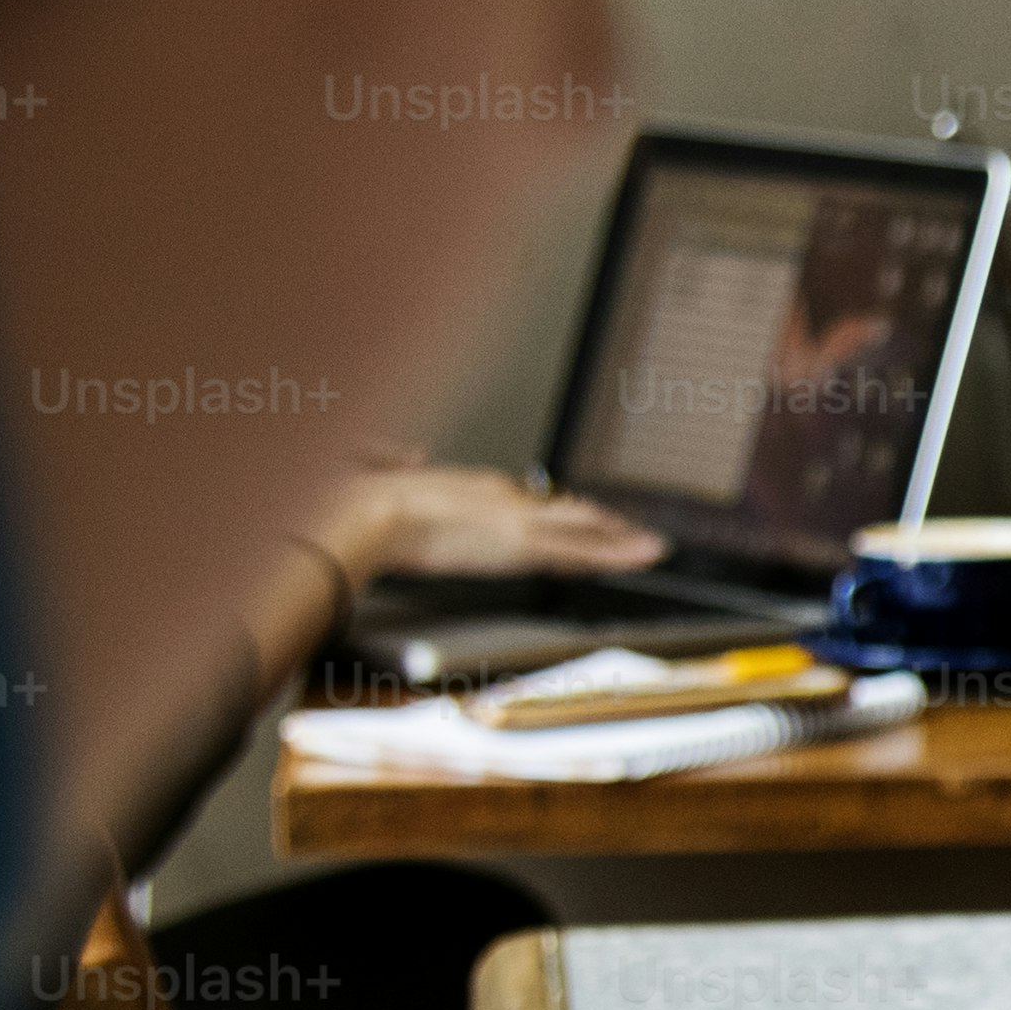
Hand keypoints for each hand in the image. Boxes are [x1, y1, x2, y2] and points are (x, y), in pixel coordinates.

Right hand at [319, 461, 663, 583]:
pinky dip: (616, 552)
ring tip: (653, 544)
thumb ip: (391, 458)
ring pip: (582, 529)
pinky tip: (643, 555)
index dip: (550, 511)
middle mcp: (500, 497)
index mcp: (468, 484)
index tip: (572, 515)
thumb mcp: (372, 468)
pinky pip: (581, 551)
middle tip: (630, 529)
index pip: (522, 502)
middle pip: (560, 511)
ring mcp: (514, 522)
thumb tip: (414, 454)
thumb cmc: (356, 500)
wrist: (365, 514)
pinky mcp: (520, 545)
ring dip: (619, 538)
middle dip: (597, 522)